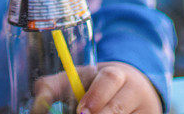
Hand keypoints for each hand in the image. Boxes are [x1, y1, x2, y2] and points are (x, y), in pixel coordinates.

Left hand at [33, 61, 162, 113]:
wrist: (134, 91)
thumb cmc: (97, 86)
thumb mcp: (77, 80)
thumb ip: (53, 86)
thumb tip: (37, 102)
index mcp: (116, 74)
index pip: (109, 79)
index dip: (96, 95)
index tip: (82, 111)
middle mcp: (134, 91)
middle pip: (119, 106)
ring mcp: (146, 109)